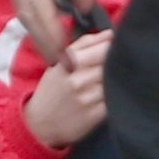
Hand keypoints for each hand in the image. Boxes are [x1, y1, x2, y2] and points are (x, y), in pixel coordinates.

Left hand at [5, 0, 111, 60]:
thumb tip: (84, 5)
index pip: (35, 4)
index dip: (49, 30)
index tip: (68, 53)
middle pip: (28, 15)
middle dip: (47, 44)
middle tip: (68, 67)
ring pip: (30, 12)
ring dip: (48, 41)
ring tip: (67, 63)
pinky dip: (49, 24)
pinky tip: (62, 42)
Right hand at [22, 28, 113, 150]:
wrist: (40, 124)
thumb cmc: (53, 89)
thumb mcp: (60, 62)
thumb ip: (84, 45)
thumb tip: (110, 34)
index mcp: (67, 63)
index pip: (100, 49)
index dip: (112, 47)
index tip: (116, 46)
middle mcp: (76, 80)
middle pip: (108, 65)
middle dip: (116, 61)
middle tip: (118, 62)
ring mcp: (85, 99)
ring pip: (112, 82)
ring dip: (116, 79)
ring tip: (114, 78)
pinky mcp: (94, 116)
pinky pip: (112, 100)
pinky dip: (114, 96)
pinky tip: (110, 94)